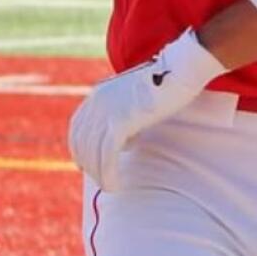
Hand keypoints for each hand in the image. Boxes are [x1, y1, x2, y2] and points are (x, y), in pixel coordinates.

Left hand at [68, 27, 219, 192]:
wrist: (179, 68)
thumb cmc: (165, 83)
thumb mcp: (135, 97)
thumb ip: (124, 115)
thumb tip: (124, 141)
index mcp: (98, 93)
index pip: (77, 127)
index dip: (78, 149)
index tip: (86, 165)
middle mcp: (97, 101)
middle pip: (82, 143)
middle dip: (90, 166)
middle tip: (103, 180)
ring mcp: (108, 110)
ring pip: (93, 153)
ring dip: (100, 175)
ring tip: (111, 187)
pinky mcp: (121, 121)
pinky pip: (107, 155)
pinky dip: (108, 174)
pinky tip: (115, 184)